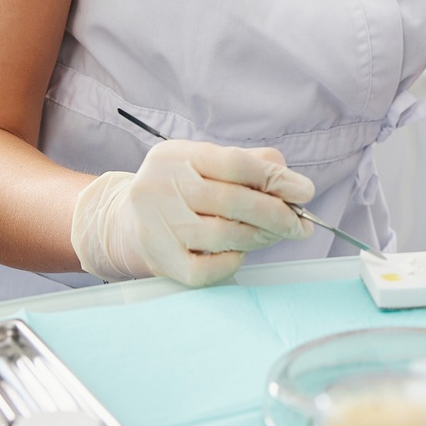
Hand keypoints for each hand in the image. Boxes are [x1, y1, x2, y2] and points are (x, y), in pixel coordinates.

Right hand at [71, 139, 314, 286]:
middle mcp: (161, 186)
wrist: (121, 221)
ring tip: (274, 236)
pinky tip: (239, 253)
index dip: (275, 178)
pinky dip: (231, 263)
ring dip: (259, 237)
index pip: (234, 163)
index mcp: (176, 155)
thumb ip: (249, 164)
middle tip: (300, 225)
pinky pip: (204, 270)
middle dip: (276, 214)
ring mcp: (156, 225)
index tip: (305, 192)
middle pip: (231, 201)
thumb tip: (292, 183)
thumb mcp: (203, 163)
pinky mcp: (157, 260)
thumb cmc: (177, 190)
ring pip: (222, 235)